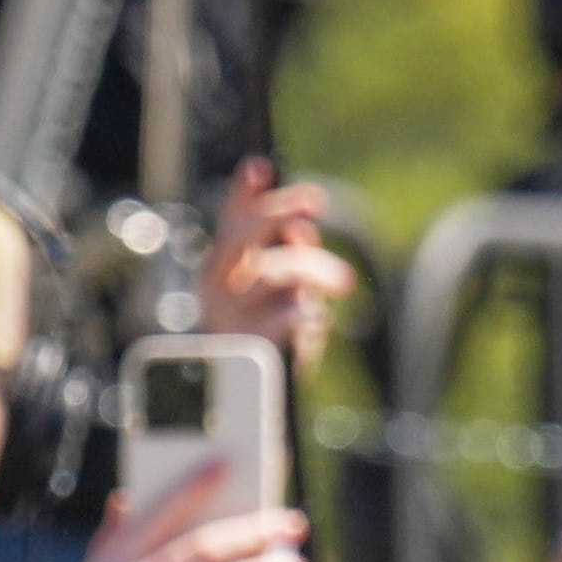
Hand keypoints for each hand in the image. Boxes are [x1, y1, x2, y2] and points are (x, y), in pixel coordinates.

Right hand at [200, 162, 353, 373]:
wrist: (248, 394)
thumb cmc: (266, 330)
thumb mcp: (282, 284)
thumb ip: (290, 250)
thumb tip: (302, 224)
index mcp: (223, 268)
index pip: (231, 223)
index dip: (242, 194)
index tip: (259, 167)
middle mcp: (217, 288)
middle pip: (241, 237)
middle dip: (278, 212)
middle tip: (315, 203)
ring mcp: (229, 316)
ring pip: (276, 272)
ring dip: (315, 270)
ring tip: (344, 283)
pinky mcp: (250, 345)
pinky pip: (289, 316)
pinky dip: (309, 316)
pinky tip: (313, 323)